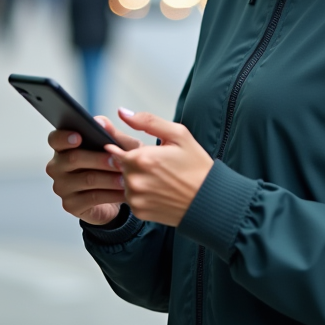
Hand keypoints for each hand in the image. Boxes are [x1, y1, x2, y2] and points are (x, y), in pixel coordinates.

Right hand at [45, 116, 141, 225]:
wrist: (115, 196)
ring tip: (126, 178)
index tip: (79, 137)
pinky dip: (111, 195)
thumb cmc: (113, 165)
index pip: (55, 139)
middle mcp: (57, 166)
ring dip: (109, 179)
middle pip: (73, 159)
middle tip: (118, 161)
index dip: (64, 137)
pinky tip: (124, 192)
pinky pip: (92, 198)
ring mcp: (61, 186)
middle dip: (99, 159)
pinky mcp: (70, 205)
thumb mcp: (117, 147)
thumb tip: (100, 122)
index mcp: (64, 147)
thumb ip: (110, 133)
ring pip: (86, 179)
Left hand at [107, 108, 213, 227]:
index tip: (140, 152)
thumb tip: (122, 113)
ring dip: (137, 179)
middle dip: (134, 163)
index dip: (126, 149)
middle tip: (157, 165)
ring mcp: (136, 198)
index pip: (115, 149)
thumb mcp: (179, 135)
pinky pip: (131, 198)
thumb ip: (148, 121)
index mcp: (142, 158)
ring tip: (159, 179)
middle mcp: (135, 180)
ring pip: (125, 182)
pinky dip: (141, 194)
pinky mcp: (139, 212)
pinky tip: (159, 191)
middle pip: (121, 166)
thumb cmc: (196, 167)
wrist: (209, 201)